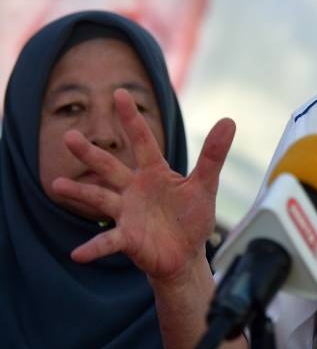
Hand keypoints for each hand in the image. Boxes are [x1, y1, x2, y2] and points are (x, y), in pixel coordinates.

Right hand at [52, 88, 235, 282]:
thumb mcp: (205, 185)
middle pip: (110, 167)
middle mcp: (134, 189)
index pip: (143, 141)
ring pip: (100, 199)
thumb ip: (213, 155)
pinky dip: (94, 247)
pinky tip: (77, 254)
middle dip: (90, 153)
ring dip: (79, 193)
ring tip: (56, 185)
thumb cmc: (192, 217)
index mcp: (154, 172)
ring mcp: (127, 213)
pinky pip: (107, 241)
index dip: (132, 118)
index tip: (119, 94)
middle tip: (68, 137)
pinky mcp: (127, 239)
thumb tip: (229, 120)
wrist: (186, 255)